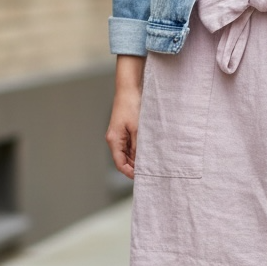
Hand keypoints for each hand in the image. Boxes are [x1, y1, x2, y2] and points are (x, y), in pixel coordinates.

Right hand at [105, 56, 145, 178]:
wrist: (129, 88)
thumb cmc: (131, 105)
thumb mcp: (137, 128)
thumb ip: (139, 146)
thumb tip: (142, 161)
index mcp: (114, 140)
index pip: (120, 164)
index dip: (130, 173)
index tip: (143, 177)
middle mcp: (115, 140)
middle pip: (124, 160)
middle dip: (135, 167)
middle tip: (151, 172)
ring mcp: (120, 135)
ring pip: (128, 153)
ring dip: (138, 158)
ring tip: (152, 163)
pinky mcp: (125, 130)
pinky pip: (131, 145)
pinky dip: (139, 150)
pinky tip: (149, 150)